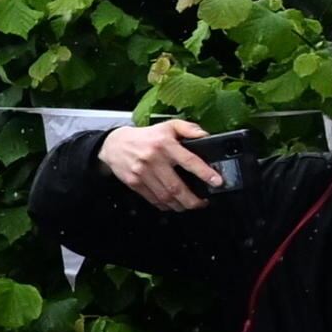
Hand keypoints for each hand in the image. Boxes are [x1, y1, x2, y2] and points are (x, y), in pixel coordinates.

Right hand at [97, 118, 218, 213]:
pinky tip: (172, 204)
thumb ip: (188, 128)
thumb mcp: (168, 125)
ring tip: (189, 205)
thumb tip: (206, 136)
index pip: (189, 161)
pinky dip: (164, 205)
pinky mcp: (134, 183)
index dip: (205, 173)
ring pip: (164, 196)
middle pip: (176, 186)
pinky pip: (152, 198)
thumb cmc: (145, 136)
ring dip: (179, 205)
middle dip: (192, 199)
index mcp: (165, 145)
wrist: (114, 144)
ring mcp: (142, 173)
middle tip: (202, 203)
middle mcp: (154, 160)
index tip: (217, 182)